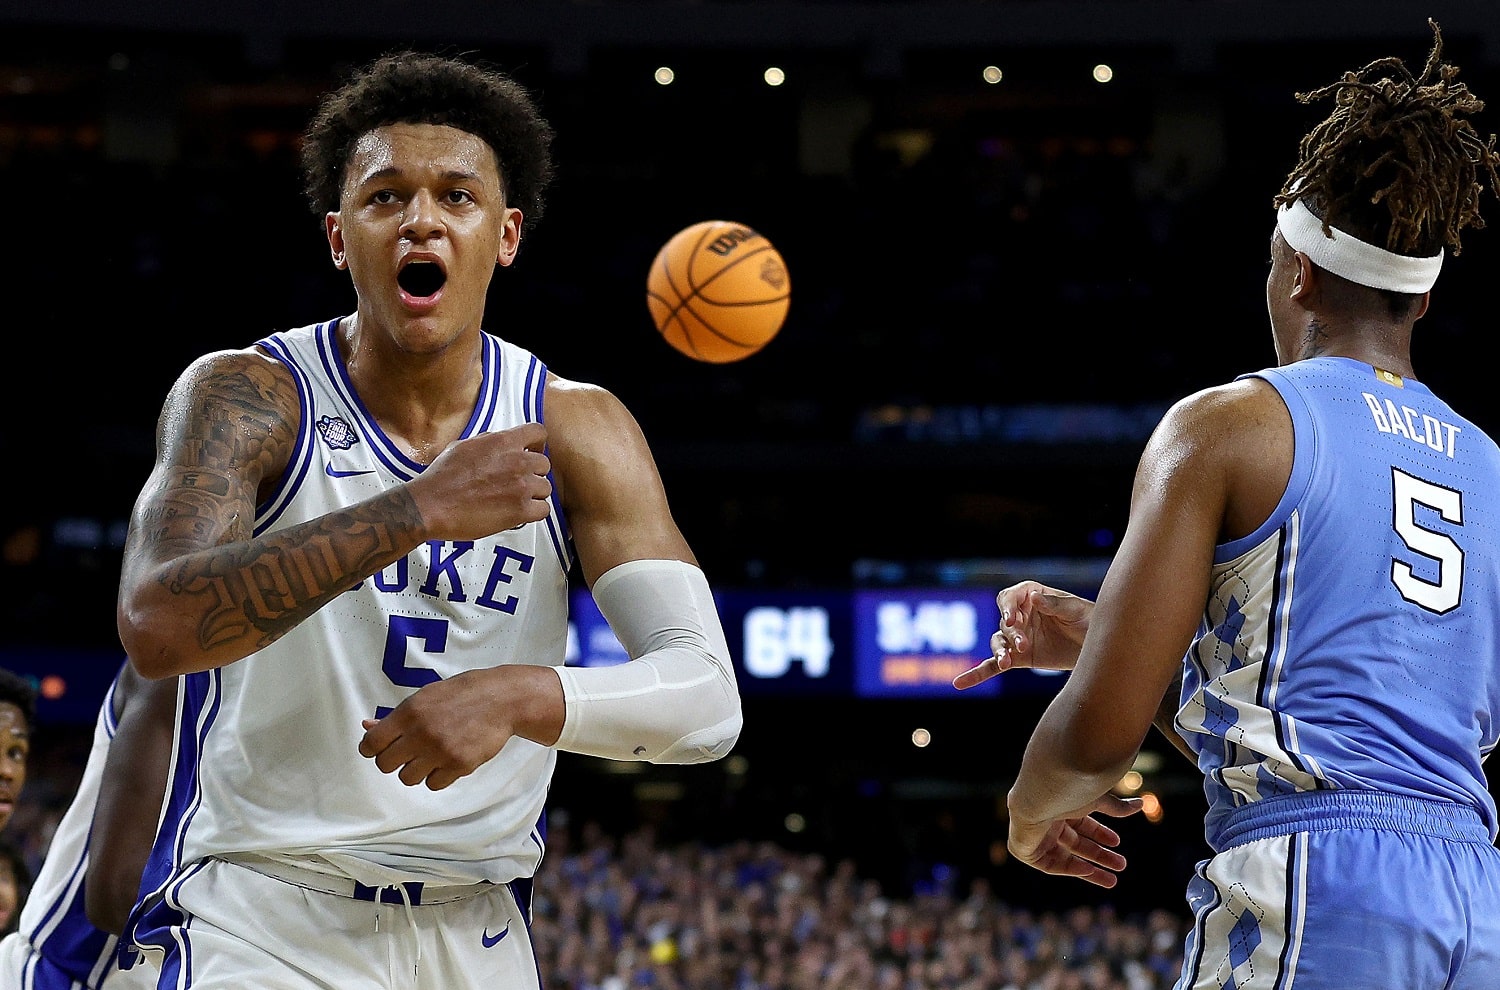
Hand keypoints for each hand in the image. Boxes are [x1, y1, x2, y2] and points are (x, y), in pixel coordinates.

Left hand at [358, 669, 517, 790]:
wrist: (502, 699)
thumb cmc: (462, 694)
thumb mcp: (426, 697)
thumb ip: (396, 716)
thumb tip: (367, 727)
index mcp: (409, 713)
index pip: (371, 743)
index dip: (371, 749)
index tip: (377, 749)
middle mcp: (421, 733)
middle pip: (385, 765)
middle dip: (393, 760)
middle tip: (407, 752)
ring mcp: (440, 751)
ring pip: (407, 778)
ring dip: (415, 770)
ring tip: (430, 756)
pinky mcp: (459, 765)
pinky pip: (433, 784)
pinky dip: (437, 776)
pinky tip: (447, 760)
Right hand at [406, 422, 552, 540]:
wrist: (430, 505)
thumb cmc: (441, 478)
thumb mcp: (463, 445)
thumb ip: (487, 441)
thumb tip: (496, 441)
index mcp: (502, 442)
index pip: (538, 433)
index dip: (537, 444)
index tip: (532, 451)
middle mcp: (517, 461)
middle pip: (544, 464)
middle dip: (533, 473)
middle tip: (518, 482)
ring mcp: (521, 486)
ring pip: (545, 488)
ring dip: (533, 494)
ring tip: (515, 500)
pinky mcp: (520, 510)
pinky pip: (543, 510)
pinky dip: (533, 513)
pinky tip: (519, 513)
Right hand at [953, 581, 1094, 689]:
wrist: (1099, 646)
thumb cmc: (1089, 620)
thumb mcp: (1076, 610)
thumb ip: (1054, 604)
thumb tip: (1034, 597)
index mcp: (1031, 596)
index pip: (1008, 597)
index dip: (1006, 607)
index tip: (1011, 619)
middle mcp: (1020, 616)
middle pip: (1004, 623)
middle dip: (1011, 634)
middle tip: (1023, 645)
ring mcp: (1017, 638)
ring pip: (998, 643)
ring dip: (999, 652)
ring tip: (1007, 663)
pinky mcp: (1019, 659)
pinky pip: (992, 666)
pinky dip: (977, 674)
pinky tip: (959, 683)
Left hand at [1007, 792, 1142, 888]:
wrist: (1038, 796)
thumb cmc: (1067, 792)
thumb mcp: (1096, 801)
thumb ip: (1117, 807)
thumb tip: (1141, 804)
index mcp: (1060, 804)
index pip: (1081, 823)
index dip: (1100, 834)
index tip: (1117, 842)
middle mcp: (1047, 819)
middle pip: (1076, 843)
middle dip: (1100, 855)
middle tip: (1122, 865)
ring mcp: (1035, 835)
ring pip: (1065, 857)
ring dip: (1090, 869)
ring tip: (1114, 880)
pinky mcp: (1024, 849)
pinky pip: (1048, 865)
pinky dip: (1068, 868)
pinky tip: (1088, 871)